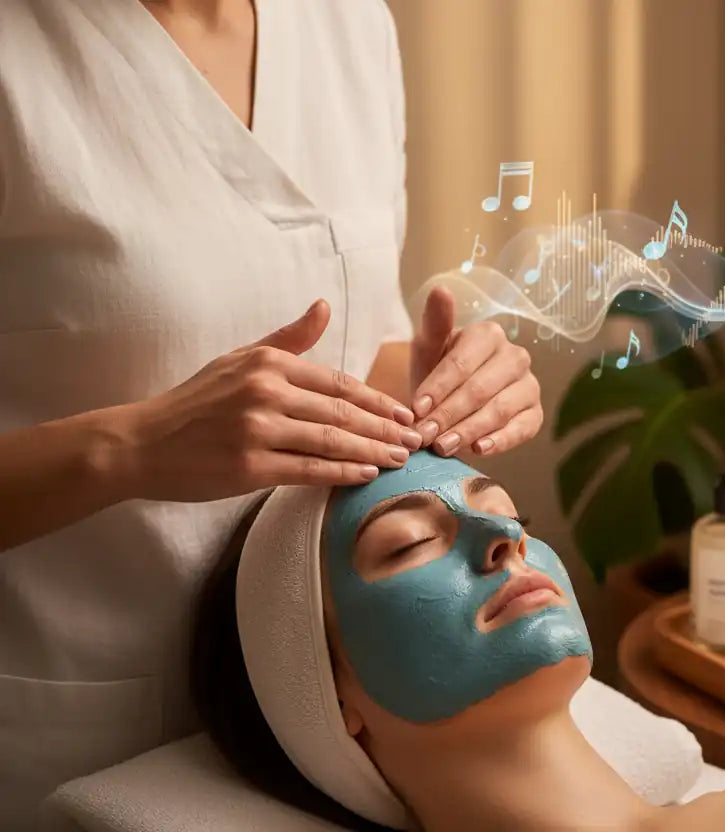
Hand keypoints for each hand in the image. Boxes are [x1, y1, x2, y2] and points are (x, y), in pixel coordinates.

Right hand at [122, 300, 421, 500]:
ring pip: (332, 441)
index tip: (404, 414)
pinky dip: (342, 473)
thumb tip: (324, 307)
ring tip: (400, 459)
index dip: (377, 401)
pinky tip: (367, 476)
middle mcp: (266, 392)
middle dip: (385, 428)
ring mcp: (257, 430)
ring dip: (373, 451)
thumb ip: (288, 339)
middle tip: (415, 441)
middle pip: (342, 412)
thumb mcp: (239, 359)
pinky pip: (309, 470)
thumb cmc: (195, 402)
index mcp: (269, 364)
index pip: (338, 383)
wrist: (141, 443)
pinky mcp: (249, 467)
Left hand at [409, 287, 541, 455]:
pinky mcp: (535, 413)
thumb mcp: (428, 349)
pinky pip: (522, 428)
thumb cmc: (438, 374)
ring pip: (499, 410)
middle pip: (480, 389)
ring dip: (469, 431)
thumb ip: (434, 323)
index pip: (461, 363)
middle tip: (424, 436)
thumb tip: (441, 289)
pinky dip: (501, 441)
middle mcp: (515, 356)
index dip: (437, 388)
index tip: (415, 409)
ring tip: (443, 447)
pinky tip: (480, 450)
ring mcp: (529, 385)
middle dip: (448, 415)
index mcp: (489, 334)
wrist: (454, 402)